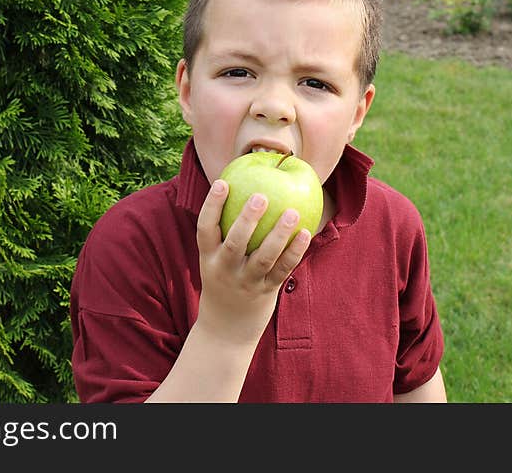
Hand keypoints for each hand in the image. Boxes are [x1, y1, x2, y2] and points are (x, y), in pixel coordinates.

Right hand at [194, 179, 310, 347]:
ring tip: (292, 212)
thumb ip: (224, 231)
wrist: (226, 329)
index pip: (205, 229)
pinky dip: (295, 252)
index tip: (223, 182)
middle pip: (235, 243)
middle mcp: (224, 270)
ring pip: (263, 258)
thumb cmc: (224, 280)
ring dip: (278, 235)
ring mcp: (246, 282)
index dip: (212, 206)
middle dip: (246, 220)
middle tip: (261, 196)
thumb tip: (242, 188)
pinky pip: (282, 269)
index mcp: (208, 258)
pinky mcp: (266, 291)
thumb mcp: (214, 259)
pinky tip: (306, 233)